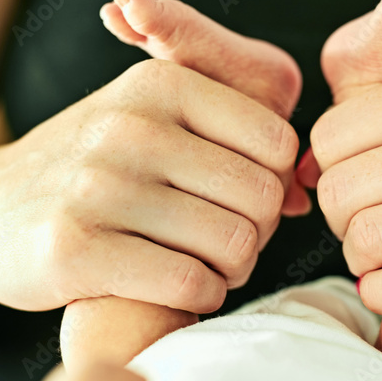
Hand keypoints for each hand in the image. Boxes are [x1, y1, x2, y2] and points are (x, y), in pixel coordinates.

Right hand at [0, 0, 302, 313]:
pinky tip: (179, 288)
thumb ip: (230, 130)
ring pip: (234, 244)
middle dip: (256, 233)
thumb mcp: (150, 117)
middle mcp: (129, 125)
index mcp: (160, 83)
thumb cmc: (96, 168)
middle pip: (261, 197)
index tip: (240, 201)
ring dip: (230, 270)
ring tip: (203, 266)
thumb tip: (305, 192)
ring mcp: (98, 186)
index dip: (273, 184)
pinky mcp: (76, 249)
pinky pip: (191, 284)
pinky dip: (200, 297)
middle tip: (224, 244)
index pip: (277, 143)